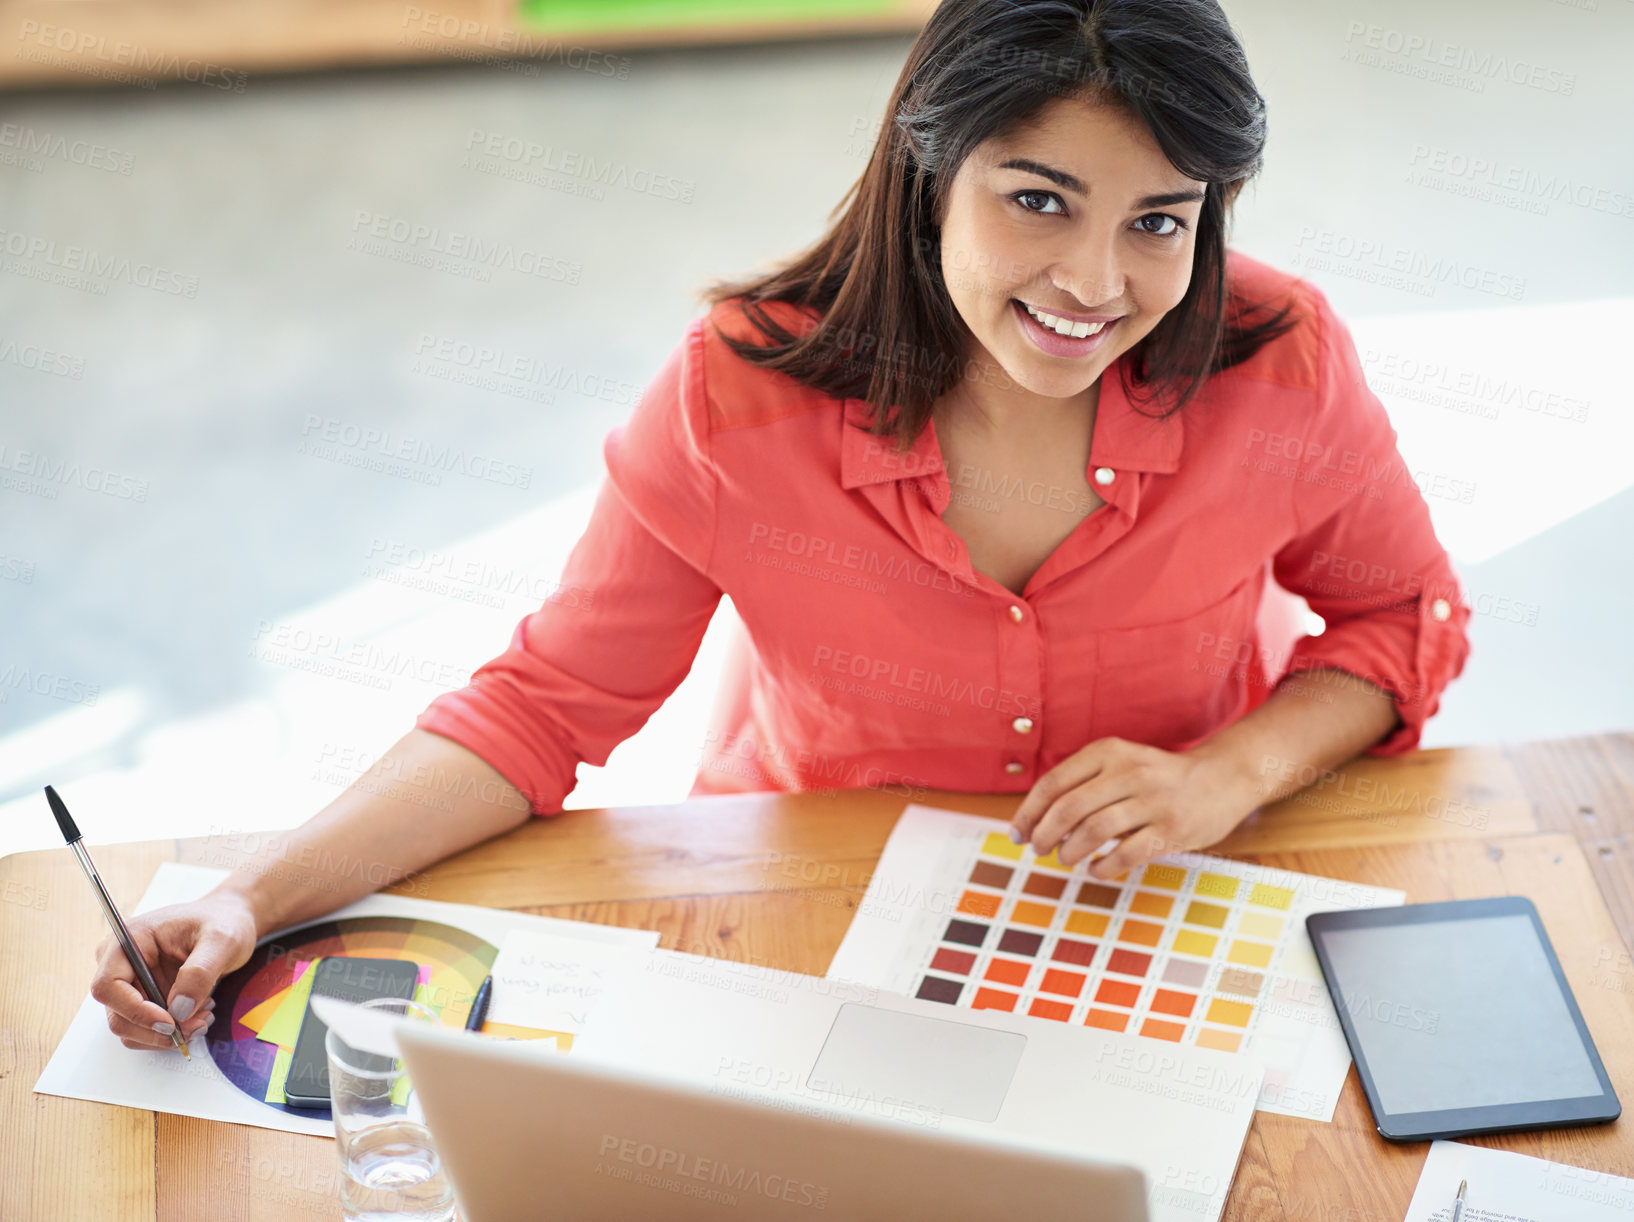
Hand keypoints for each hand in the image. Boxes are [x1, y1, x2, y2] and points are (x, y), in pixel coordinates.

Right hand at [89, 890, 259, 1050]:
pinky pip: (146, 1029)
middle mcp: (121, 964)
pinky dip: (171, 1033)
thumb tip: (179, 1010)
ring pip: (131, 1029)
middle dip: (157, 1030)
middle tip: (197, 1025)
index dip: (135, 1010)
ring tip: (203, 1017)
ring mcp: (131, 984)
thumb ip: (199, 973)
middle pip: (118, 1015)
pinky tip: (198, 1015)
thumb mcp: (221, 940)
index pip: (108, 986)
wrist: (231, 922)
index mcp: (129, 940)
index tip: (170, 1022)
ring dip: (166, 1035)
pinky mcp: (145, 998)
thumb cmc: (223, 921)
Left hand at [1008, 736, 1257, 878]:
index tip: (1016, 834)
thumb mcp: (1120, 762)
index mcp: (1110, 751)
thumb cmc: (1158, 776)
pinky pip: (1126, 856)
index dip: (1029, 812)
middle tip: (1037, 850)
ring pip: (1094, 831)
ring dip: (1069, 852)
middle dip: (1044, 835)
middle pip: (1069, 808)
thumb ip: (1083, 784)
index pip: (1054, 782)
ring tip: (1065, 859)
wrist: (1222, 778)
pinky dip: (1102, 868)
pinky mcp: (1172, 830)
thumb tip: (1034, 821)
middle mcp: (1130, 772)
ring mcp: (1153, 801)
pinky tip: (1095, 870)